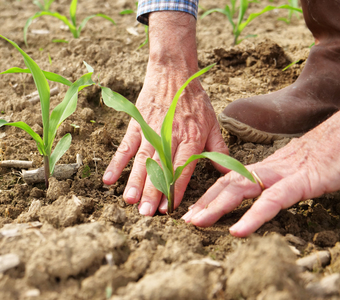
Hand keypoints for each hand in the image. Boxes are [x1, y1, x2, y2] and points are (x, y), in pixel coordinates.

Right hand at [103, 11, 227, 214]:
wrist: (174, 72)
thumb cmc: (195, 100)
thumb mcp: (213, 123)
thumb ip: (219, 150)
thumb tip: (231, 173)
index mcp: (191, 138)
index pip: (182, 168)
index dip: (174, 189)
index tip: (168, 209)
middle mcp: (170, 136)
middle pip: (160, 168)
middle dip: (152, 192)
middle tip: (145, 214)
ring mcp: (151, 131)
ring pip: (141, 160)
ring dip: (134, 181)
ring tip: (129, 201)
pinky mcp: (136, 124)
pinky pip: (125, 146)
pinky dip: (116, 163)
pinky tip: (108, 180)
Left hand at [183, 95, 339, 236]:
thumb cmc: (327, 152)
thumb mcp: (297, 168)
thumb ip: (279, 179)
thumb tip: (265, 192)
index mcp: (266, 167)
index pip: (230, 179)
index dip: (209, 194)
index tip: (193, 209)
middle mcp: (268, 168)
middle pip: (227, 183)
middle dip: (204, 201)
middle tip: (185, 219)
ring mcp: (283, 173)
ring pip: (241, 189)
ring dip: (216, 206)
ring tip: (197, 223)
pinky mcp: (302, 181)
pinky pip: (272, 201)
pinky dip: (253, 217)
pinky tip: (238, 231)